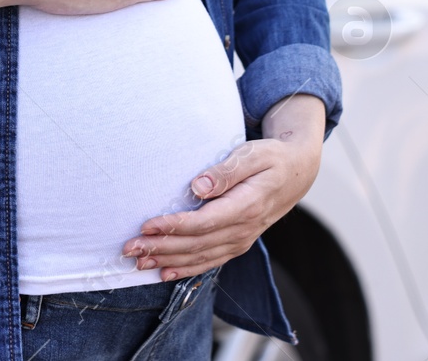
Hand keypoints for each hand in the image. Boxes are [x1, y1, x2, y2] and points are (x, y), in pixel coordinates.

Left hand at [120, 94, 325, 279]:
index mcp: (247, 206)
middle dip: (161, 247)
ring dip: (167, 260)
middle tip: (130, 248)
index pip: (203, 223)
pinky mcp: (237, 243)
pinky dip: (186, 269)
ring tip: (138, 262)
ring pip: (199, 257)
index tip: (147, 225)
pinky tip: (164, 272)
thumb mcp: (252, 154)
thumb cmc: (272, 158)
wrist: (297, 172)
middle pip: (196, 244)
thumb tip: (198, 186)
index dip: (174, 227)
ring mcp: (241, 239)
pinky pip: (209, 261)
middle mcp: (243, 229)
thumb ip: (226, 171)